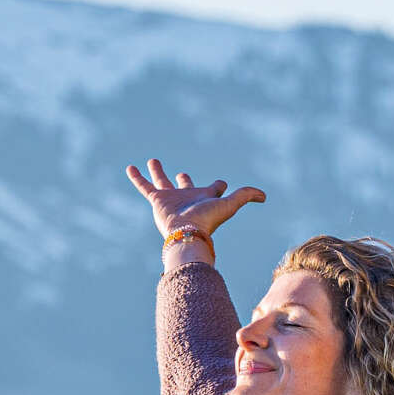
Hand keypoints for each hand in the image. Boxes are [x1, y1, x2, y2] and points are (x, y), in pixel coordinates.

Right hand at [127, 158, 264, 239]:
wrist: (186, 233)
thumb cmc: (207, 220)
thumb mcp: (229, 204)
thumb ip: (245, 196)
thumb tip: (264, 196)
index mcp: (205, 199)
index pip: (214, 188)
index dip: (219, 185)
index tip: (223, 183)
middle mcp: (188, 198)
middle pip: (186, 186)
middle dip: (185, 180)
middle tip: (183, 174)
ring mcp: (171, 198)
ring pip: (162, 182)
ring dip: (158, 172)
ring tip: (153, 160)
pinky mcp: (157, 200)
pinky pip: (144, 186)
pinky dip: (137, 178)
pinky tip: (129, 167)